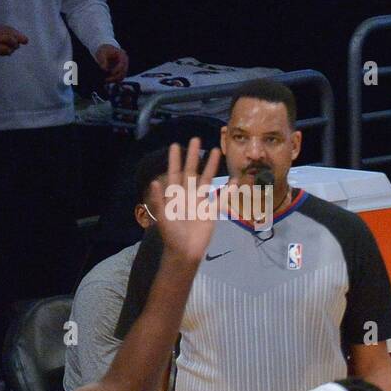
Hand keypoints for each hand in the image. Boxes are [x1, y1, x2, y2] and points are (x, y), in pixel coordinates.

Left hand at [94, 44, 128, 83]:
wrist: (105, 51)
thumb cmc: (104, 51)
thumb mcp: (102, 53)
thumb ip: (102, 60)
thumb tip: (104, 68)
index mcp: (122, 56)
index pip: (122, 64)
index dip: (116, 70)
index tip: (110, 73)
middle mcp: (125, 62)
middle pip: (123, 72)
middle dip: (115, 77)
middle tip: (106, 79)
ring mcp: (123, 67)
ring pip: (122, 77)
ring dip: (114, 80)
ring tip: (106, 80)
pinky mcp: (120, 72)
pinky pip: (119, 78)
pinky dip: (114, 80)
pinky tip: (107, 80)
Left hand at [143, 138, 221, 264]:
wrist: (184, 251)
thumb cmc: (171, 234)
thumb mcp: (163, 217)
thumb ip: (159, 200)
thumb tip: (154, 182)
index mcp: (174, 196)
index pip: (174, 174)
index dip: (175, 161)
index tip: (175, 145)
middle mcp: (187, 195)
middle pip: (191, 172)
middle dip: (193, 157)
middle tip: (195, 139)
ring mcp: (199, 201)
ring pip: (206, 180)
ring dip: (211, 166)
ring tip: (216, 151)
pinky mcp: (211, 210)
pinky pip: (221, 198)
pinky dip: (229, 190)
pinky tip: (236, 179)